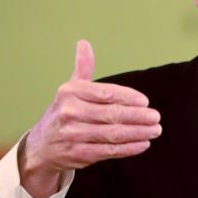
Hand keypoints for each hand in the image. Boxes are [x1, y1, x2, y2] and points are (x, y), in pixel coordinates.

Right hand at [19, 40, 161, 197]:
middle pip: (112, 114)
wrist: (42, 145)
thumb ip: (83, 68)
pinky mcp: (79, 154)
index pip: (106, 93)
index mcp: (70, 92)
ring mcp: (73, 135)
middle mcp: (70, 112)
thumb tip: (84, 43)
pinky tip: (144, 143)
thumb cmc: (64, 112)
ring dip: (138, 132)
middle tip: (156, 117)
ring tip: (155, 129)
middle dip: (139, 116)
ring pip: (114, 134)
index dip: (128, 97)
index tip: (145, 101)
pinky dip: (129, 148)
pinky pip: (110, 151)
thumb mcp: (70, 89)